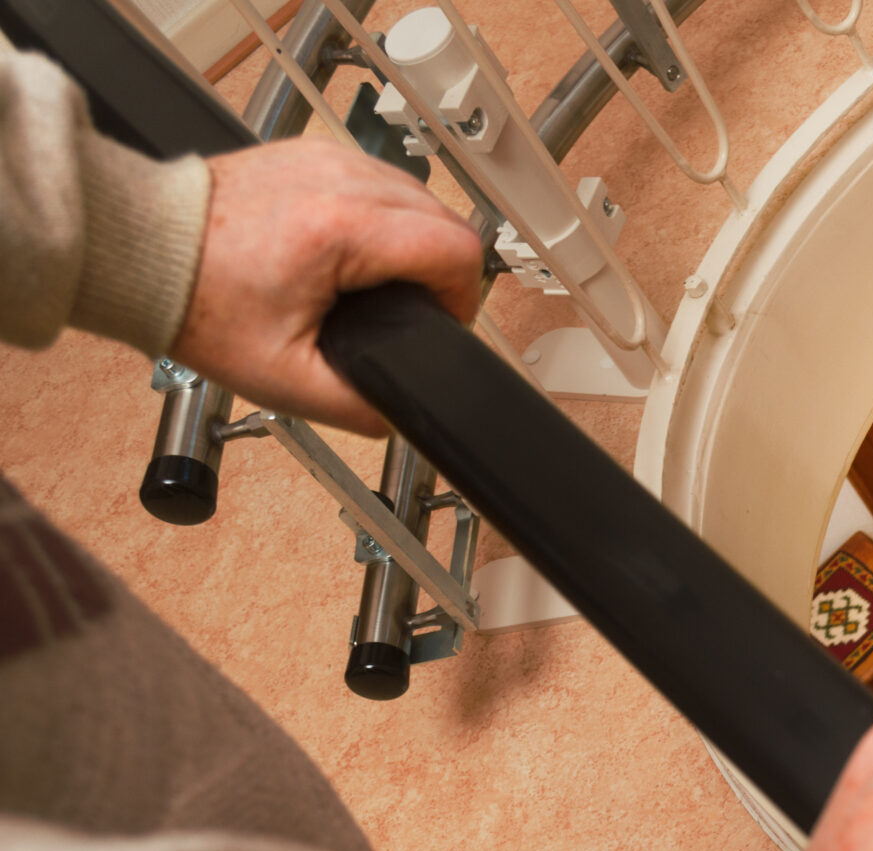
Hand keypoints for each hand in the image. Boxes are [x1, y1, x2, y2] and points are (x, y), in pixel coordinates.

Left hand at [171, 138, 483, 435]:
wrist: (142, 252)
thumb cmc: (198, 304)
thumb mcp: (287, 381)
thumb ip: (361, 404)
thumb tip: (406, 408)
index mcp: (340, 231)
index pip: (456, 250)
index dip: (461, 297)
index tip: (438, 321)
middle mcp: (340, 180)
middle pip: (446, 219)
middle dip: (441, 271)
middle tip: (407, 309)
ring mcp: (327, 157)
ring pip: (420, 194)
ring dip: (416, 241)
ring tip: (378, 278)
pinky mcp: (312, 150)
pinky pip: (380, 179)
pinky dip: (384, 215)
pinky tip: (354, 247)